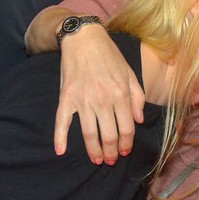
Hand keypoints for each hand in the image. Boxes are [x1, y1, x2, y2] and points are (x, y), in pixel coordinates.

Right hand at [54, 23, 144, 164]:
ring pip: (89, 134)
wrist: (84, 39)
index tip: (125, 151)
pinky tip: (61, 152)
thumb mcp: (130, 74)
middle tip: (111, 160)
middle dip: (111, 152)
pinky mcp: (66, 97)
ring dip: (94, 151)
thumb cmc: (110, 56)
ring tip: (97, 160)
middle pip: (109, 136)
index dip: (127, 143)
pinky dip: (60, 138)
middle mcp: (103, 100)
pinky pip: (62, 122)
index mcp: (121, 95)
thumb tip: (138, 120)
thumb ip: (138, 97)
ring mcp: (83, 100)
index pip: (127, 128)